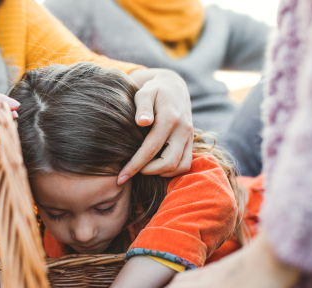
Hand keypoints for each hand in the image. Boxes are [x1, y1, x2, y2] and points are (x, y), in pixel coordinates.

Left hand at [120, 69, 193, 183]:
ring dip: (161, 172)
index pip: (151, 149)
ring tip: (144, 168)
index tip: (120, 177)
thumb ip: (142, 106)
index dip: (135, 166)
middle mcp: (183, 130)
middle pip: (168, 163)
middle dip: (148, 171)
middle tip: (132, 170)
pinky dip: (172, 170)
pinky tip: (156, 166)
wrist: (174, 86)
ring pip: (180, 166)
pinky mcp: (191, 141)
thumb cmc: (154, 91)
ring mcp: (189, 136)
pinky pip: (186, 163)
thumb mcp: (145, 92)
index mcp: (170, 119)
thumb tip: (142, 121)